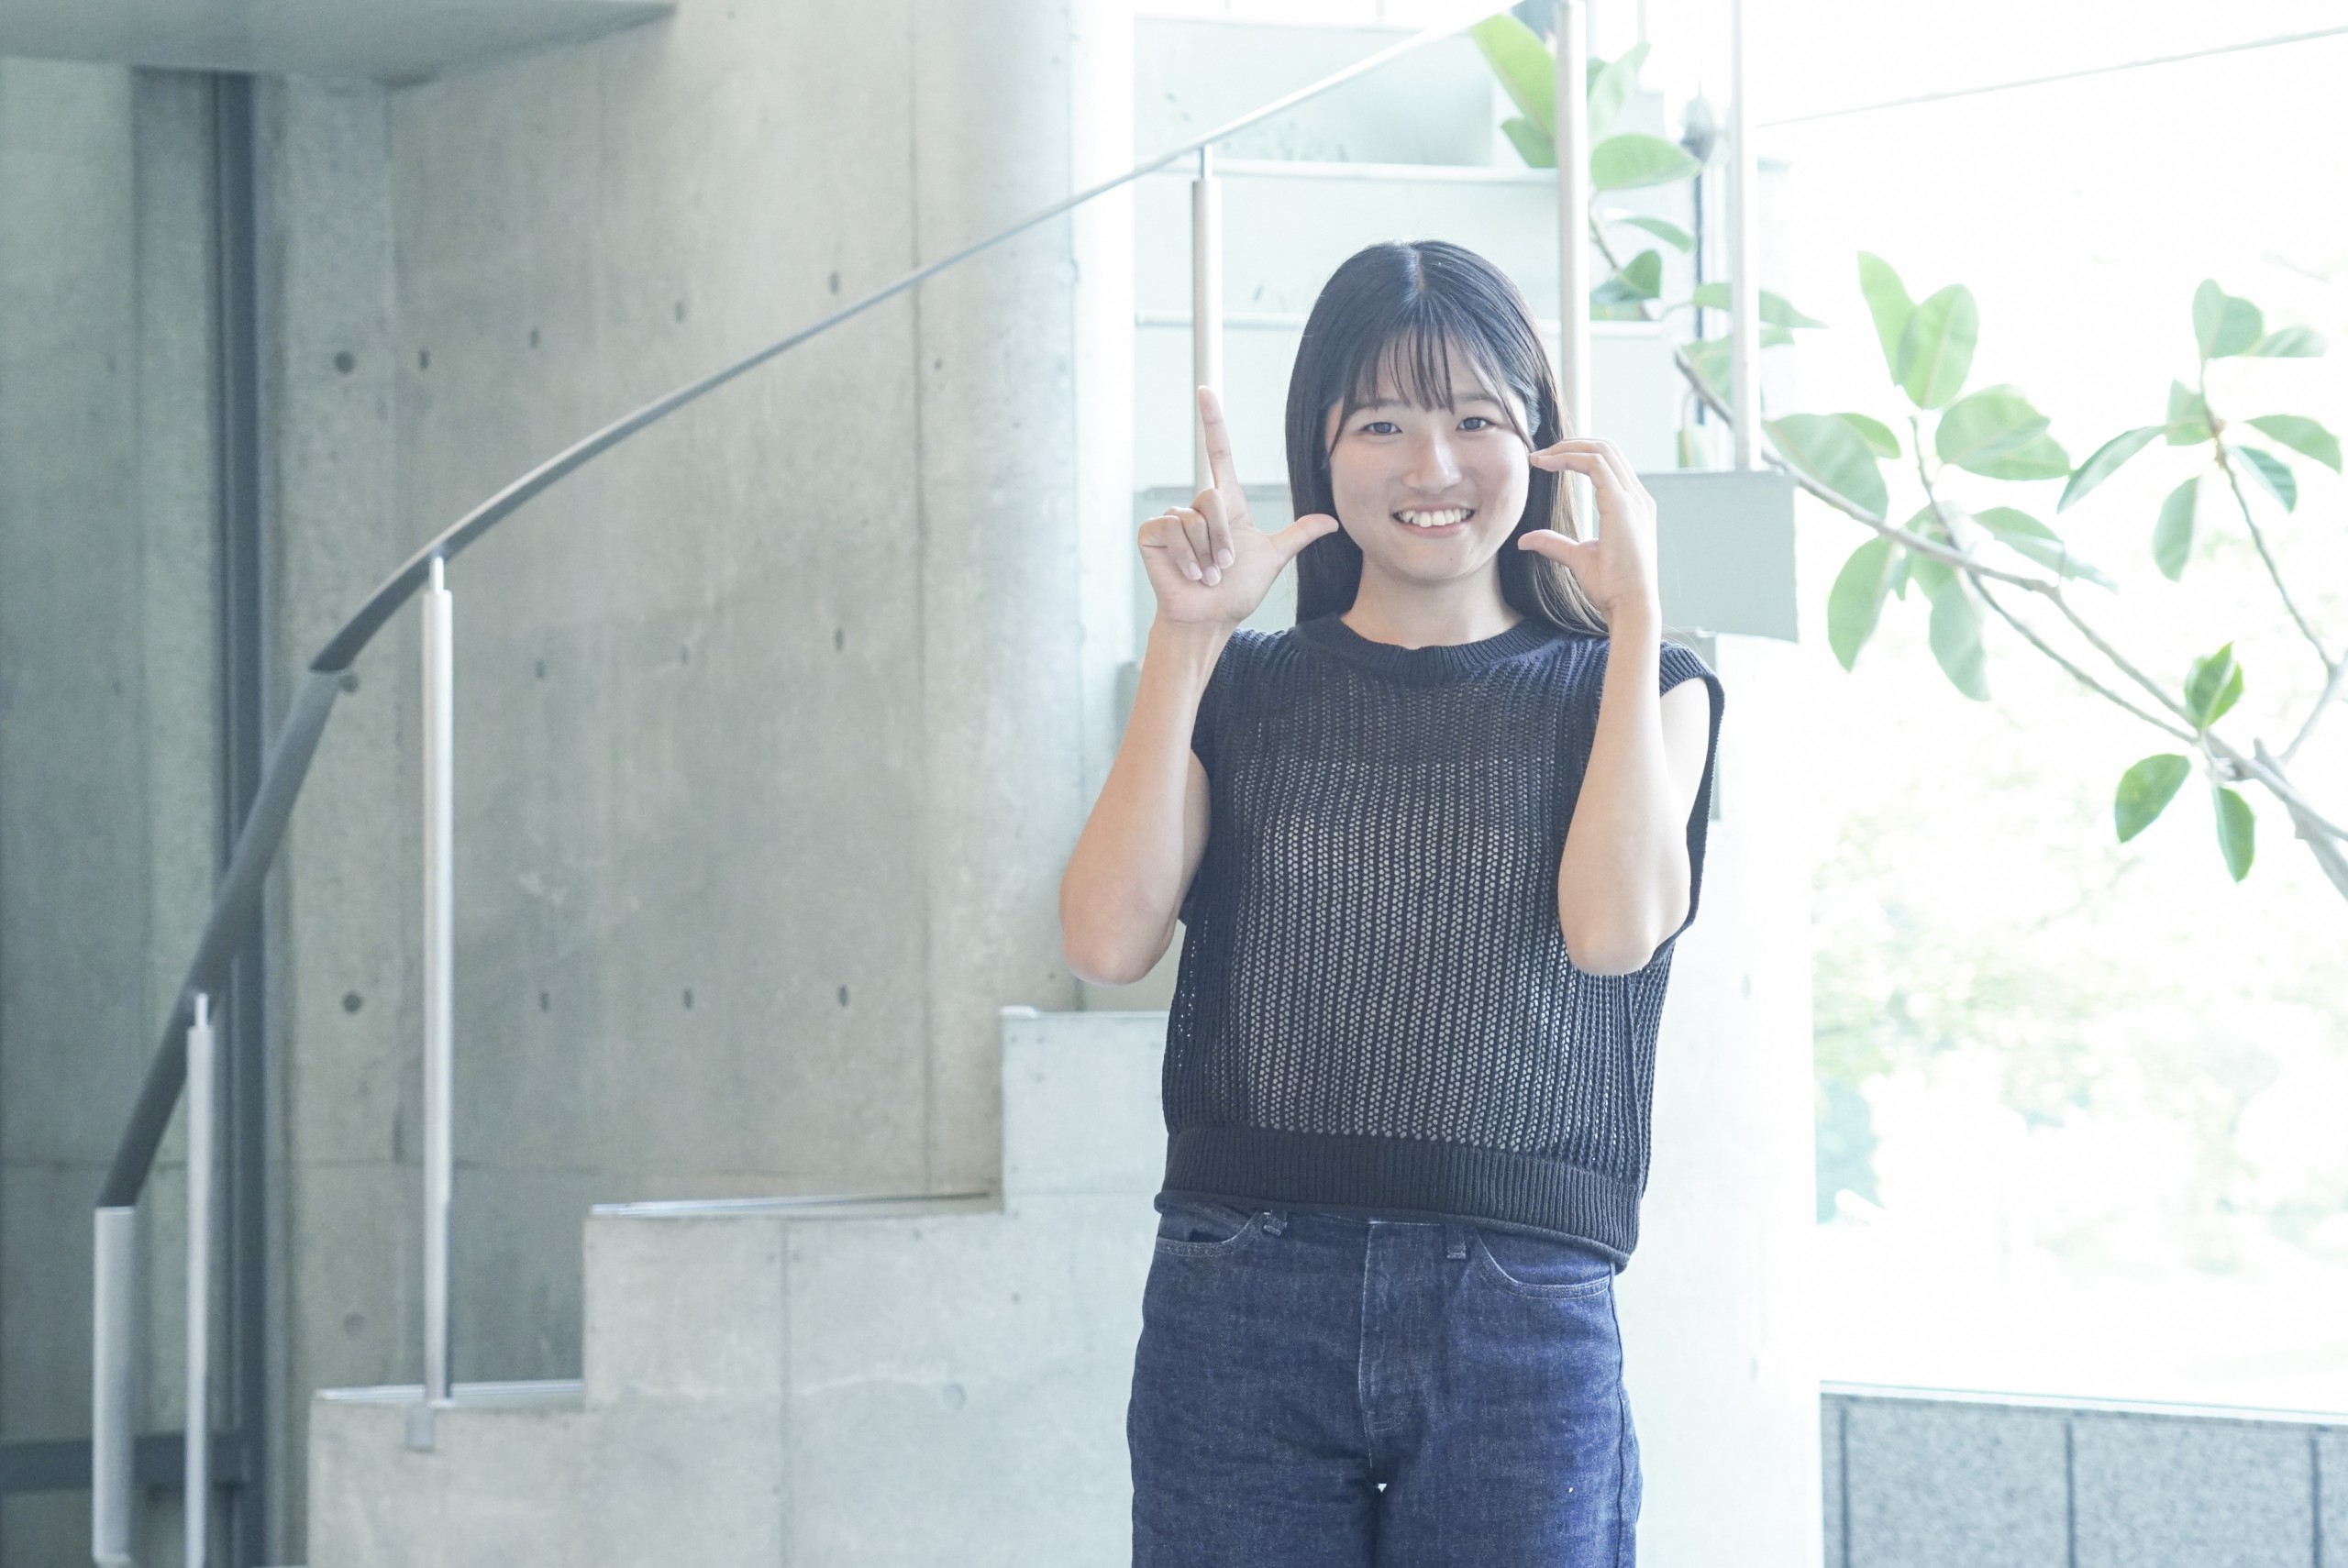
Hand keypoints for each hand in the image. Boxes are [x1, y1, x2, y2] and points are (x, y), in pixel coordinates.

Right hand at [1139, 387, 1339, 627]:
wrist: (1210, 618)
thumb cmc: (1237, 592)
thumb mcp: (1273, 558)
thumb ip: (1298, 535)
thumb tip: (1331, 521)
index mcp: (1226, 506)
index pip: (1219, 455)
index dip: (1213, 423)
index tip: (1205, 391)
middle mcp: (1197, 508)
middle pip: (1212, 497)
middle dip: (1224, 538)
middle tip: (1225, 567)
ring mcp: (1173, 520)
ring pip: (1193, 518)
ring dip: (1207, 554)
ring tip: (1208, 575)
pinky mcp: (1153, 534)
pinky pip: (1172, 531)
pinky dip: (1186, 557)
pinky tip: (1190, 575)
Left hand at [1519, 437, 1661, 624]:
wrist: (1630, 605)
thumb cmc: (1612, 587)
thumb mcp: (1578, 559)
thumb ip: (1555, 544)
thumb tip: (1526, 540)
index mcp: (1633, 506)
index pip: (1610, 463)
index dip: (1578, 454)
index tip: (1547, 461)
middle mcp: (1637, 497)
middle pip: (1608, 448)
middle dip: (1572, 444)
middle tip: (1540, 453)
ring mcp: (1633, 499)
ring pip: (1602, 450)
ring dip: (1568, 447)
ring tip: (1539, 457)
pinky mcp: (1622, 505)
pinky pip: (1596, 465)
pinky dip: (1569, 458)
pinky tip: (1546, 464)